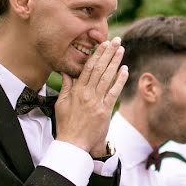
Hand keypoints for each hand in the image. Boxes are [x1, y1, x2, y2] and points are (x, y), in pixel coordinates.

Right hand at [55, 38, 128, 153]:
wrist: (72, 144)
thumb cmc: (66, 124)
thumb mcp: (61, 103)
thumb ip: (66, 86)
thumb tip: (66, 72)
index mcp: (76, 91)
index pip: (88, 68)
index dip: (96, 54)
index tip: (103, 44)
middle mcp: (87, 94)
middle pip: (99, 69)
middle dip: (108, 53)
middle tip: (116, 41)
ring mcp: (96, 102)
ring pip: (107, 78)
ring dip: (115, 62)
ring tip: (121, 50)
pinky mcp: (104, 111)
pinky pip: (113, 92)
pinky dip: (119, 80)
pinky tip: (125, 70)